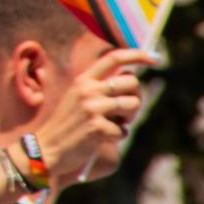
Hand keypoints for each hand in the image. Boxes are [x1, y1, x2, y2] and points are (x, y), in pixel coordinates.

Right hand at [33, 47, 156, 182]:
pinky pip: (124, 130)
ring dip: (129, 118)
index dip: (137, 55)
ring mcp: (92, 108)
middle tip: (125, 112)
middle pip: (132, 82)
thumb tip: (133, 81)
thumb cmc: (68, 124)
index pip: (114, 58)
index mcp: (83, 80)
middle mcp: (88, 90)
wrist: (48, 147)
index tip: (155, 57)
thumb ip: (100, 88)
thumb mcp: (78, 98)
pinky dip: (117, 136)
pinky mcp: (97, 128)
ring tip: (113, 125)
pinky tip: (101, 138)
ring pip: (133, 104)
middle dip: (136, 96)